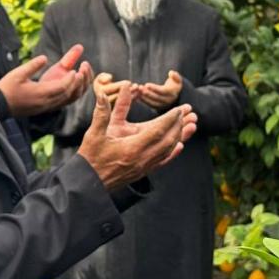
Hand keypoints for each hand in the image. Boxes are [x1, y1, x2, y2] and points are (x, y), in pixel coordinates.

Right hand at [0, 43, 93, 116]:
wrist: (0, 105)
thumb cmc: (7, 88)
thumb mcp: (18, 73)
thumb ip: (32, 65)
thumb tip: (44, 57)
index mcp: (40, 93)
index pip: (62, 87)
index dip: (71, 79)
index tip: (75, 69)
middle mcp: (46, 102)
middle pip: (68, 94)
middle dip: (78, 82)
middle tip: (83, 70)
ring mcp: (46, 107)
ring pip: (67, 100)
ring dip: (76, 89)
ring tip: (81, 77)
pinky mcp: (44, 109)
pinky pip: (62, 103)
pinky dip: (70, 95)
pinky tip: (72, 86)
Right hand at [76, 80, 197, 190]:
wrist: (88, 184)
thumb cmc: (90, 159)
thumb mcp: (94, 135)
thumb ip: (101, 114)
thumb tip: (102, 94)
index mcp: (131, 148)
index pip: (157, 131)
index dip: (170, 119)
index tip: (179, 109)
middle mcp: (141, 159)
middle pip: (167, 140)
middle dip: (178, 125)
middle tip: (187, 112)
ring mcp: (143, 167)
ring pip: (167, 151)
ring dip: (179, 137)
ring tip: (190, 126)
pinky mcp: (142, 173)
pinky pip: (162, 162)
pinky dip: (172, 153)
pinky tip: (179, 147)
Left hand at [137, 68, 184, 110]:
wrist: (175, 94)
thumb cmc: (175, 84)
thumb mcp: (177, 79)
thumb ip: (176, 76)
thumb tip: (171, 72)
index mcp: (172, 93)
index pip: (163, 91)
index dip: (154, 88)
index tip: (146, 84)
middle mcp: (168, 101)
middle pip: (156, 98)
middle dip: (147, 93)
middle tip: (139, 88)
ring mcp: (162, 105)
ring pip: (152, 103)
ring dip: (144, 97)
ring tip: (137, 91)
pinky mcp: (157, 107)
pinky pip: (149, 105)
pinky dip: (143, 100)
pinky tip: (137, 95)